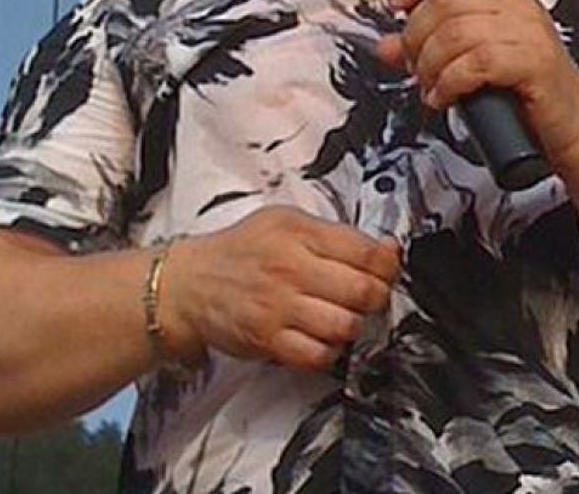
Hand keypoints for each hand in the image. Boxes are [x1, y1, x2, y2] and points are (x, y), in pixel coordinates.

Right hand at [157, 206, 401, 373]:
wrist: (189, 283)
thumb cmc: (242, 251)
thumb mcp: (287, 222)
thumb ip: (337, 234)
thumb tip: (387, 249)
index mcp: (300, 233)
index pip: (367, 252)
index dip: (389, 265)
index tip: (388, 270)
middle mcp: (290, 268)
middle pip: (362, 291)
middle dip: (379, 298)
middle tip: (372, 298)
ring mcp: (279, 307)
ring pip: (345, 326)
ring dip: (356, 326)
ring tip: (348, 318)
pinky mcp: (267, 339)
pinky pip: (316, 355)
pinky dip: (330, 352)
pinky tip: (325, 339)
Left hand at [375, 0, 578, 163]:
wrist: (573, 124)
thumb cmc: (527, 90)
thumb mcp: (473, 61)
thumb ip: (429, 48)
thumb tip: (387, 46)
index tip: (399, 6)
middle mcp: (516, 5)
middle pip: (444, 1)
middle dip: (416, 38)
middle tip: (415, 66)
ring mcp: (528, 31)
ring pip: (455, 32)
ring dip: (430, 65)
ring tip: (431, 86)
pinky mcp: (534, 62)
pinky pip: (476, 63)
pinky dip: (450, 83)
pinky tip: (445, 97)